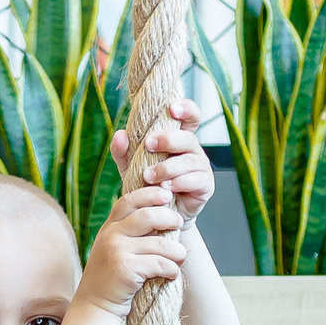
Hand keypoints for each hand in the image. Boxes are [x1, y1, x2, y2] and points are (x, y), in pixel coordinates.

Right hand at [76, 185, 186, 318]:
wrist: (95, 306)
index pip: (129, 200)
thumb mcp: (113, 248)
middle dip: (169, 218)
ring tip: (181, 256)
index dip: (150, 194)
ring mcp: (117, 251)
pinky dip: (171, 269)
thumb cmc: (111, 278)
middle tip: (179, 223)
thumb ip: (128, 231)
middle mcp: (111, 235)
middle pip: (147, 215)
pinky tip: (172, 273)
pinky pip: (159, 264)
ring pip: (159, 243)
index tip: (166, 196)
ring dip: (176, 251)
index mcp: (109, 227)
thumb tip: (160, 214)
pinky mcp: (126, 269)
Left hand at [111, 97, 213, 225]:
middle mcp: (193, 150)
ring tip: (149, 176)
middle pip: (189, 138)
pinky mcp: (205, 186)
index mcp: (178, 139)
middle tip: (149, 144)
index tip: (171, 109)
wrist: (159, 215)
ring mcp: (201, 167)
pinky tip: (166, 188)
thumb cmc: (148, 185)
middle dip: (169, 139)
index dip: (186, 109)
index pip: (190, 117)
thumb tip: (120, 134)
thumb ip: (123, 152)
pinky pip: (196, 180)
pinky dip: (180, 183)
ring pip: (190, 160)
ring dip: (168, 167)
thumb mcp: (130, 167)